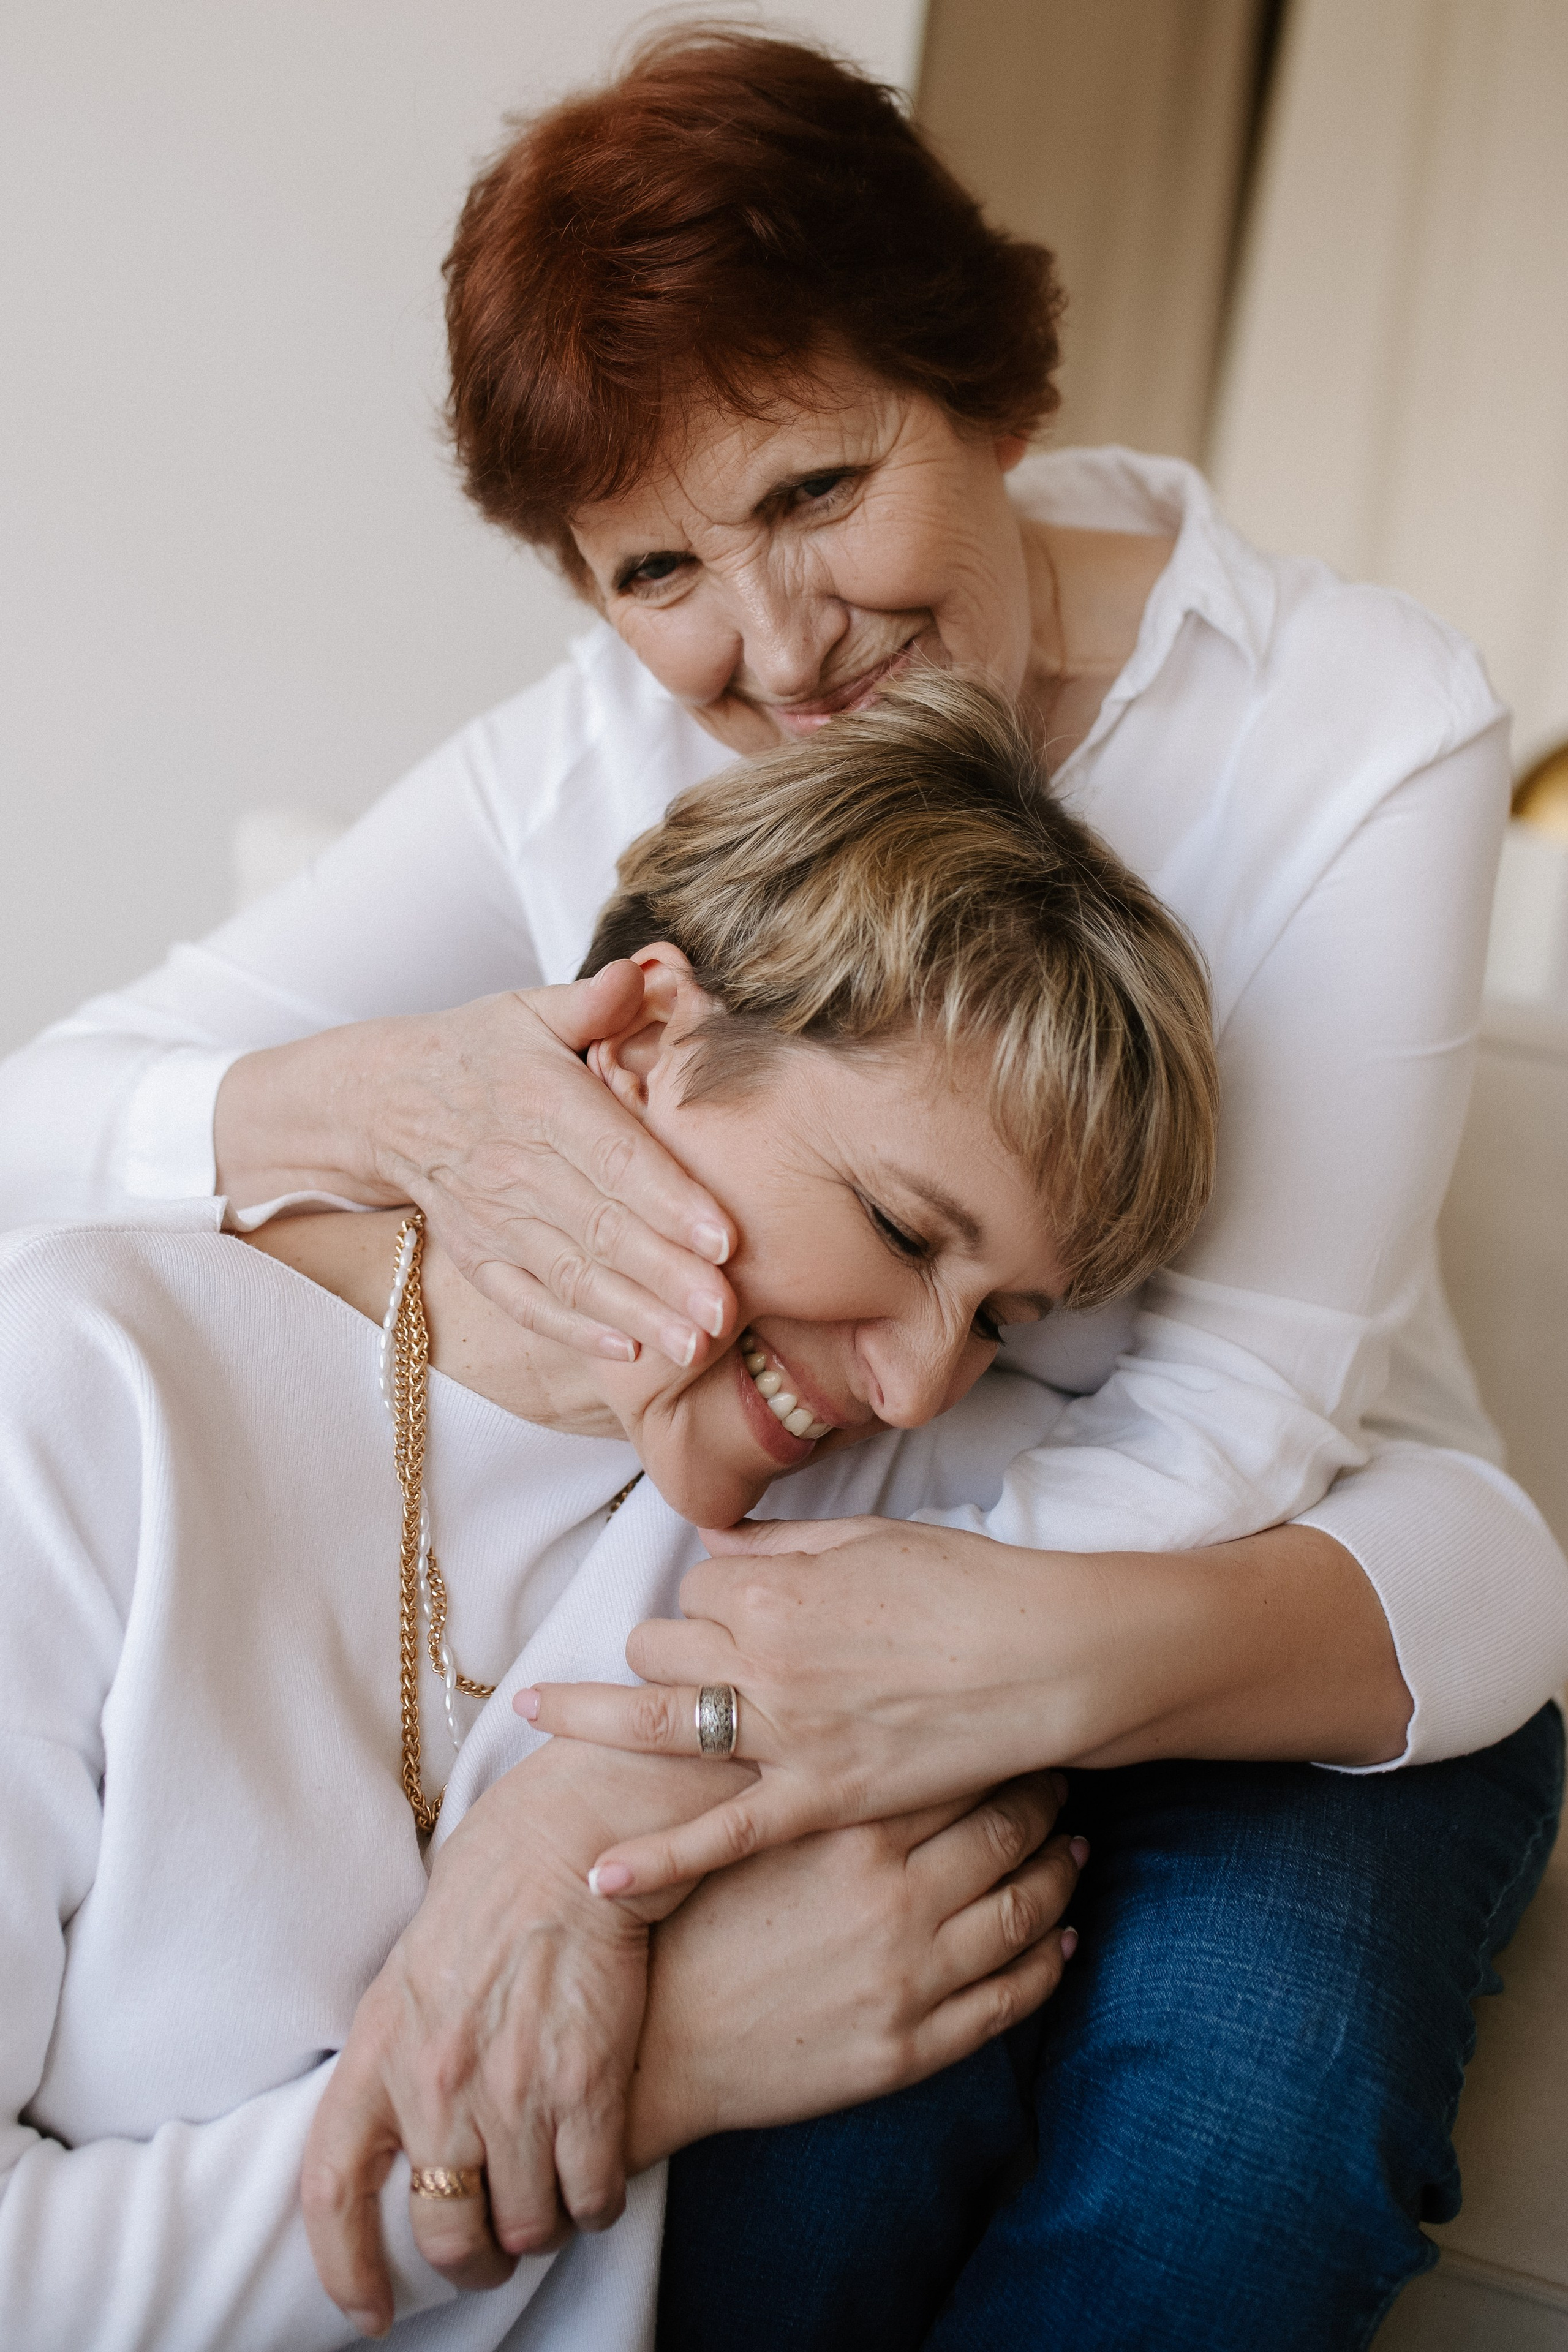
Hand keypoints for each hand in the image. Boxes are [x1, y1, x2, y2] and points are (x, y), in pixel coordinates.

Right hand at [215, 962, 737, 1364]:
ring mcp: (493, 1219)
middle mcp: (517, 1166)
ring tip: (693, 1345)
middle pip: (602, 1228)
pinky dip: (574, 1330)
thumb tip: (644, 972)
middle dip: (667, 1275)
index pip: (615, 1157)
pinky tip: (627, 1352)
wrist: (382, 1097)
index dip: (670, 1198)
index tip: (724, 1237)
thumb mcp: (529, 1010)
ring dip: (634, 1313)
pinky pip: (527, 1301)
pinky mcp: (477, 1256)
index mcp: (542, 1101)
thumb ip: (591, 1001)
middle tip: (726, 1312)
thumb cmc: (480, 1050)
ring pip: (572, 1274)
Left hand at [301, 1741, 748, 2338]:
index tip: (367, 2308)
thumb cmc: (496, 1882)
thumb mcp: (412, 1964)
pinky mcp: (587, 2083)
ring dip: (539, 2231)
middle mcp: (438, 2080)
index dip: (344, 2266)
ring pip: (524, 2224)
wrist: (576, 1835)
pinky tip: (600, 2181)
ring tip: (551, 2210)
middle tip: (490, 2251)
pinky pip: (590, 2193)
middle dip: (469, 2260)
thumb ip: (399, 2047)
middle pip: (443, 2229)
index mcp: (381, 2046)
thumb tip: (399, 2120)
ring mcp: (514, 2087)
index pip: (332, 2187)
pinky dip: (596, 2204)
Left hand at [522, 1515, 1074, 1897]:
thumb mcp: (871, 1539)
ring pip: (659, 1722)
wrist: (1046, 1657)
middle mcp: (761, 1653)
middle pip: (663, 1645)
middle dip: (668, 1648)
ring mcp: (784, 1732)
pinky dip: (654, 1858)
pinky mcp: (816, 1799)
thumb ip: (786, 1543)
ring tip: (530, 1718)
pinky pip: (718, 1833)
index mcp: (775, 1582)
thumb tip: (718, 1546)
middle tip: (694, 1663)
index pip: (697, 1584)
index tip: (745, 1608)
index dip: (715, 1595)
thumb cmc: (968, 1587)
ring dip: (586, 1718)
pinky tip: (596, 1880)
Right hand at [628, 1772, 1083, 2163]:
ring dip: (1059, 1875)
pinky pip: (1009, 1999)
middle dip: (1041, 1801)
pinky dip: (1049, 1964)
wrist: (660, 2048)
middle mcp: (892, 1901)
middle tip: (1057, 1779)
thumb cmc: (690, 1922)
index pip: (956, 1772)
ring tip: (1073, 1848)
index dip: (996, 1747)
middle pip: (1004, 1832)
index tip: (1013, 1728)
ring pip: (1023, 1912)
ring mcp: (909, 1978)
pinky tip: (1064, 1940)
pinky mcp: (912, 2048)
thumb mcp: (738, 1828)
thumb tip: (856, 1714)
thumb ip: (800, 1771)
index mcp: (848, 1836)